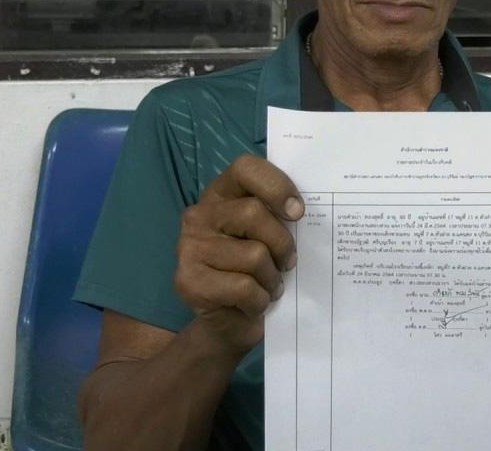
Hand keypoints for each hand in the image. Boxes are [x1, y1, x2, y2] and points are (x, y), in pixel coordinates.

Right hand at [174, 155, 303, 355]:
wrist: (228, 323)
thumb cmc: (256, 272)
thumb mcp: (269, 237)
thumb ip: (279, 217)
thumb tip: (303, 210)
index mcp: (221, 194)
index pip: (246, 168)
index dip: (276, 186)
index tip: (298, 213)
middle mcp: (199, 215)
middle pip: (253, 213)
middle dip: (282, 243)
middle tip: (287, 263)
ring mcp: (189, 248)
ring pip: (253, 255)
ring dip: (272, 279)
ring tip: (269, 287)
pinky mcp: (188, 281)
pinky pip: (243, 287)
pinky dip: (259, 300)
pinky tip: (254, 304)